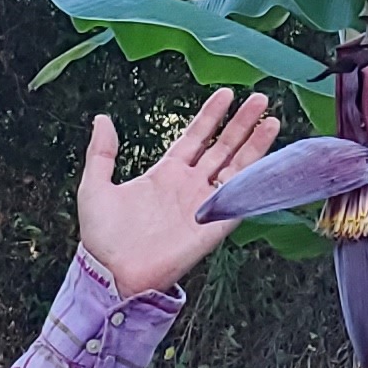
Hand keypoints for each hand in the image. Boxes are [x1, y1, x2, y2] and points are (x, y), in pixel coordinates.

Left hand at [76, 89, 284, 298]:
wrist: (112, 272)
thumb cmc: (102, 236)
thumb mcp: (95, 185)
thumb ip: (102, 152)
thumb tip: (102, 119)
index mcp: (165, 174)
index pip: (195, 138)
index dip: (211, 116)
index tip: (226, 95)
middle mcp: (189, 186)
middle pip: (222, 147)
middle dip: (241, 123)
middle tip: (260, 99)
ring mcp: (203, 204)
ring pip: (236, 167)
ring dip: (255, 144)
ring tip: (272, 119)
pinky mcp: (214, 224)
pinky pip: (238, 197)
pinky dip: (253, 179)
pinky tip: (267, 159)